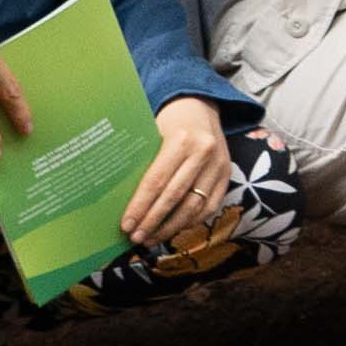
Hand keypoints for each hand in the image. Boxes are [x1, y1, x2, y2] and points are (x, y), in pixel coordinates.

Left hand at [117, 95, 235, 251]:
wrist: (201, 107)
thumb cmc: (169, 122)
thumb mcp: (153, 131)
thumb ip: (143, 161)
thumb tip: (118, 198)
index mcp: (181, 139)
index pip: (156, 180)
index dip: (140, 206)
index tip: (126, 225)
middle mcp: (203, 152)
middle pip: (174, 197)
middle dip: (152, 221)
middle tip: (136, 238)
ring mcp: (218, 165)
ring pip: (193, 206)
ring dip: (170, 228)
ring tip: (151, 239)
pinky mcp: (227, 175)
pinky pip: (209, 207)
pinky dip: (190, 222)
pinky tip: (173, 229)